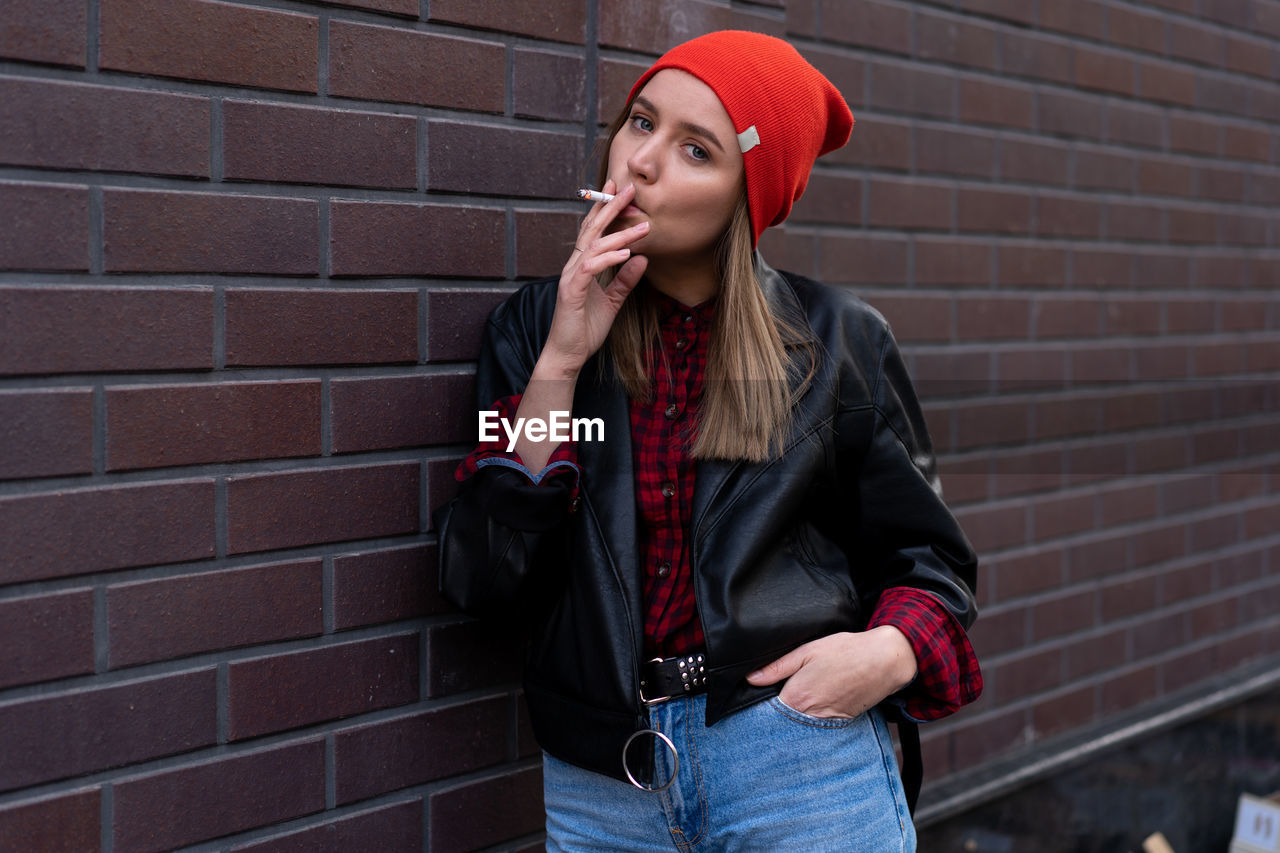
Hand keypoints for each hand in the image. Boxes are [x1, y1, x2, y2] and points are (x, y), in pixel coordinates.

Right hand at [539, 180, 649, 375]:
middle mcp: (574, 266)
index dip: (605, 210)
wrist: (567, 355)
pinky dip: (608, 259)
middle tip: (629, 189)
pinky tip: (626, 253)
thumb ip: (624, 280)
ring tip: (642, 225)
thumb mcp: (612, 301)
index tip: (619, 191)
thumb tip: (642, 259)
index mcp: (582, 266)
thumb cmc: (585, 329)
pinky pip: (590, 269)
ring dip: (619, 234)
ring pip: (594, 246)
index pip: (593, 232)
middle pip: (592, 230)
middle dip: (610, 208)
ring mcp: (571, 278)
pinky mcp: (571, 292)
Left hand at [744, 628, 916, 718]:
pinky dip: (813, 721)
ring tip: (798, 703)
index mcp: (797, 697)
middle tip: (775, 700)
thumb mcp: (806, 651)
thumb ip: (777, 667)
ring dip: (795, 720)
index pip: (767, 711)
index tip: (755, 699)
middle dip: (777, 715)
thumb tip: (750, 678)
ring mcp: (827, 722)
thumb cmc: (845, 652)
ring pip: (801, 727)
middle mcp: (810, 716)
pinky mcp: (841, 723)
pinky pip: (819, 727)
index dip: (760, 704)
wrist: (884, 661)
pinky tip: (816, 706)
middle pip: (784, 722)